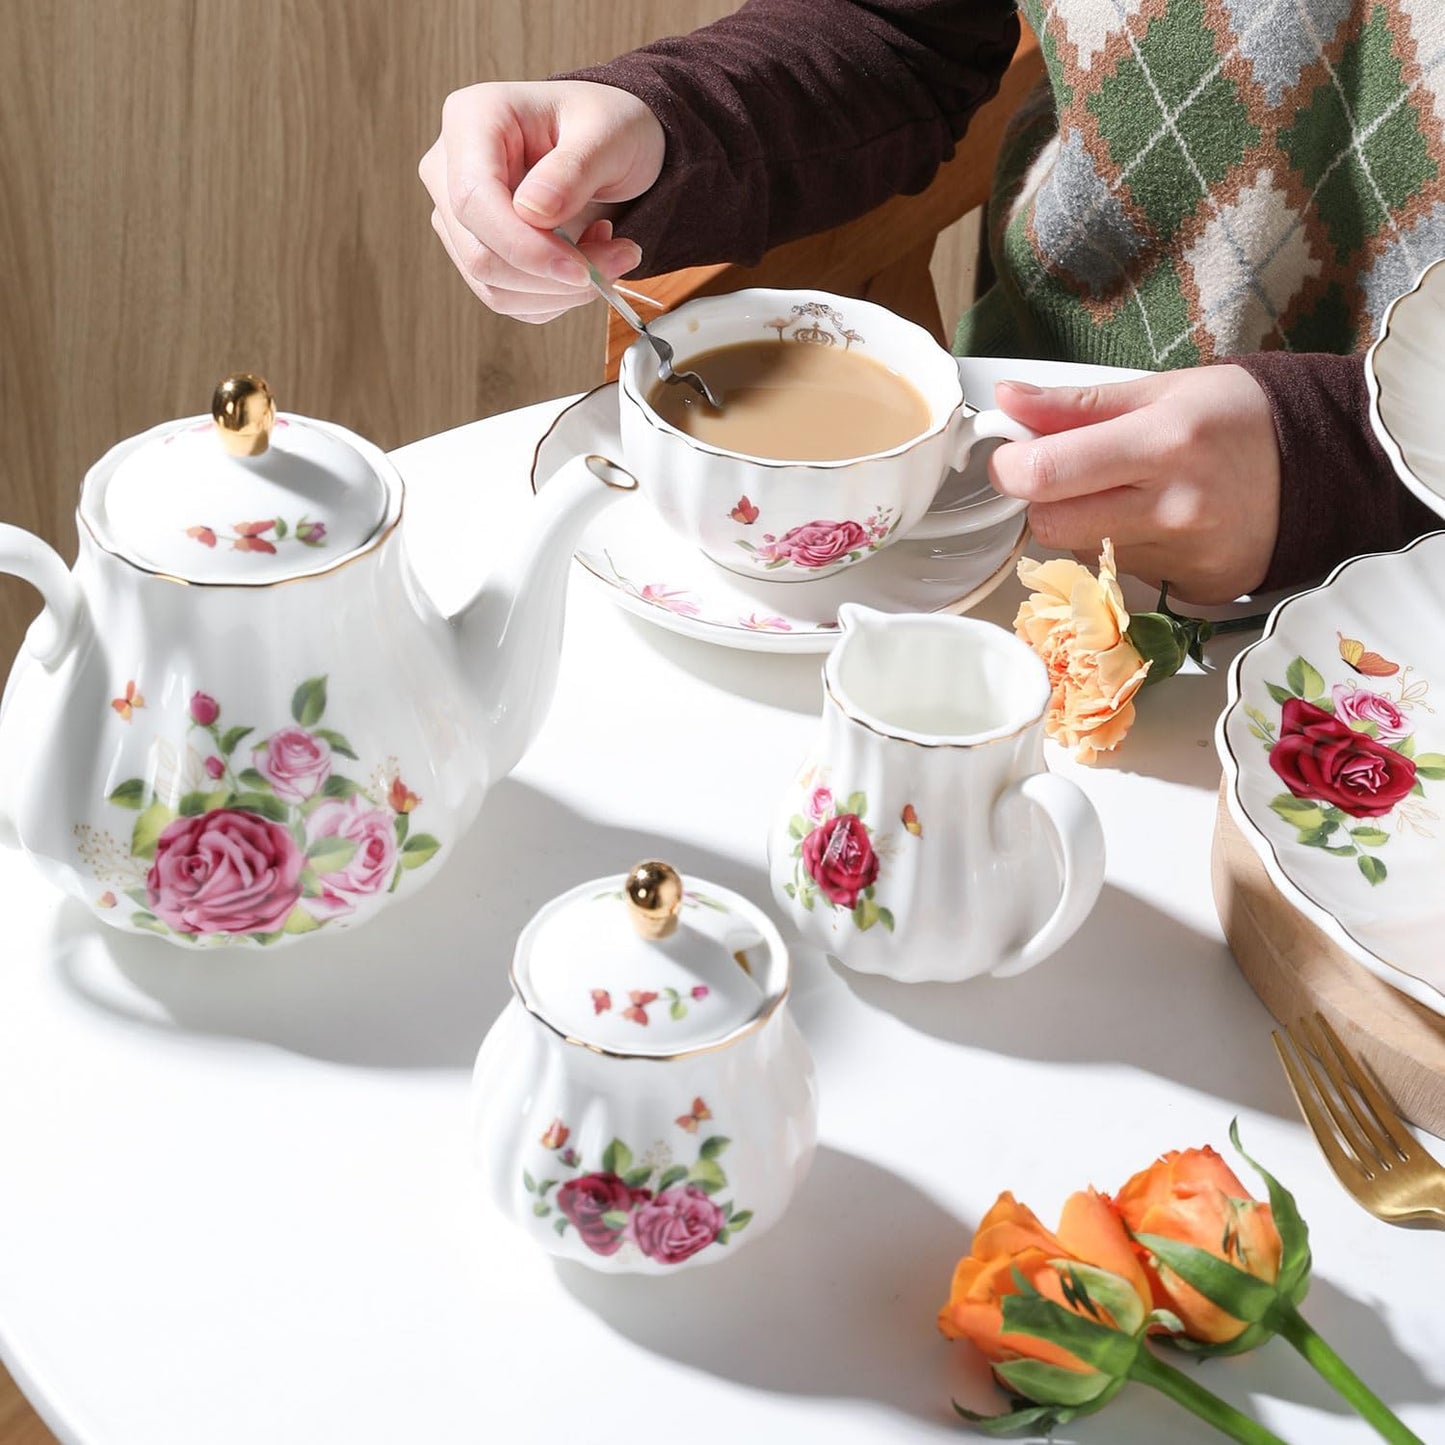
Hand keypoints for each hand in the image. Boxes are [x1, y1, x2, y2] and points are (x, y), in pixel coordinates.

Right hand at [419, 79, 665, 322]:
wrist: (605, 142)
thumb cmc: (605, 124)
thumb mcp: (607, 134)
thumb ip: (572, 170)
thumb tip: (533, 211)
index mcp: (471, 120)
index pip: (474, 201)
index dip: (526, 248)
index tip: (582, 271)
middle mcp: (450, 170)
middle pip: (480, 255)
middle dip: (553, 277)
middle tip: (618, 260)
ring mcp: (458, 216)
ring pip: (493, 287)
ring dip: (561, 292)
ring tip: (609, 255)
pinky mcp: (478, 251)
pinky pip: (510, 299)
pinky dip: (556, 296)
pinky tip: (584, 259)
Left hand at [988, 365, 1281, 603]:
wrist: (1324, 467)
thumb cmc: (1238, 417)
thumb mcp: (1161, 391)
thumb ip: (1076, 405)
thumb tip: (1006, 402)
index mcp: (1162, 443)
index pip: (1047, 473)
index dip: (1011, 467)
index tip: (1011, 456)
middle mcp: (1173, 508)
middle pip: (1051, 527)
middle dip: (1041, 501)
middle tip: (1064, 476)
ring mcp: (1184, 556)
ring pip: (1083, 553)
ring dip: (1085, 526)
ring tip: (1129, 494)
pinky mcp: (1192, 588)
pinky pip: (1121, 575)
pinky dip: (1123, 549)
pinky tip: (1158, 523)